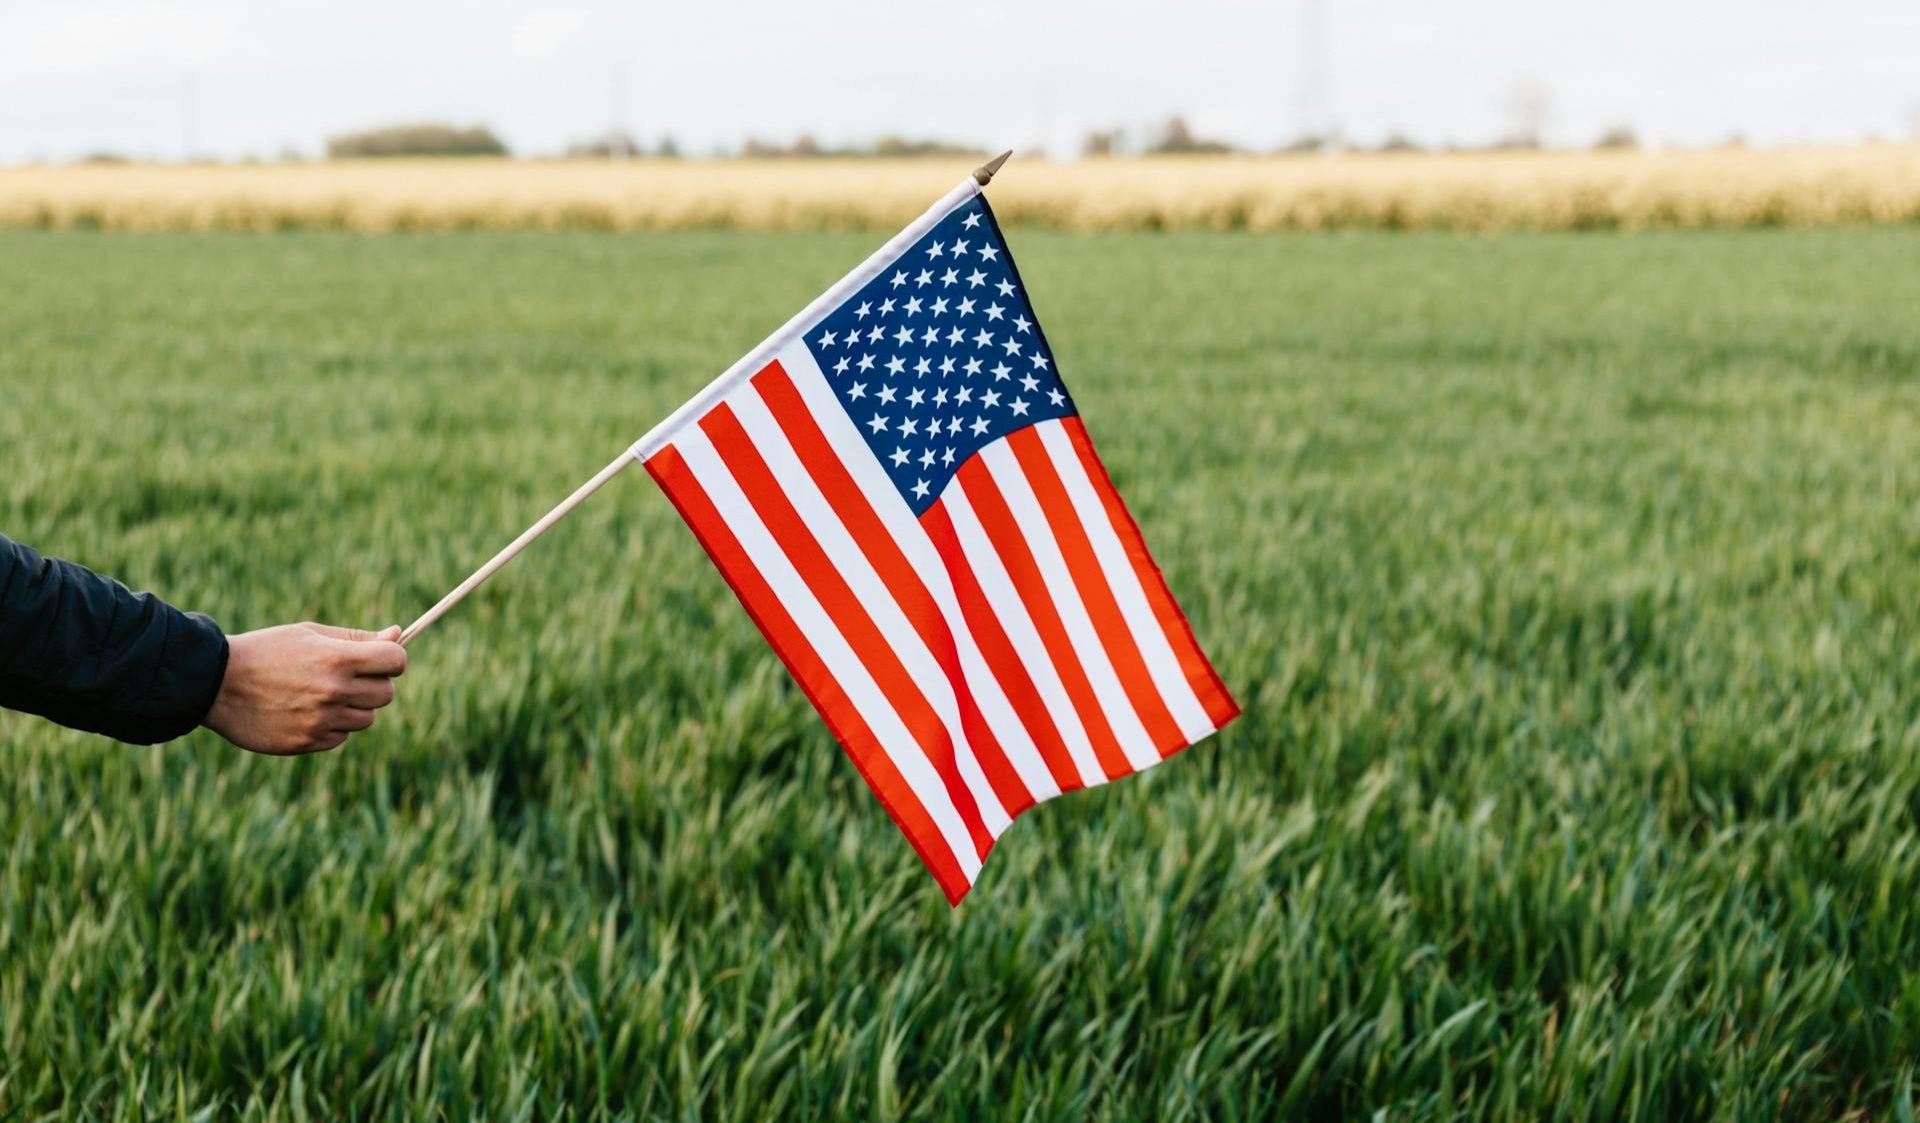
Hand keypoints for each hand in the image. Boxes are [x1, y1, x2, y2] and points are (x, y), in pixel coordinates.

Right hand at [203, 622, 407, 754]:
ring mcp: (321, 720)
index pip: (396, 661)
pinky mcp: (307, 742)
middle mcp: (334, 691)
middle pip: (386, 693)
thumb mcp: (310, 634)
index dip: (393, 659)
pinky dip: (332, 726)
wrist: (216, 683)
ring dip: (354, 707)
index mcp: (338, 658)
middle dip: (374, 684)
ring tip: (321, 694)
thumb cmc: (267, 651)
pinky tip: (305, 712)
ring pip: (367, 719)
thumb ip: (357, 638)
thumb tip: (399, 635)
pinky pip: (341, 737)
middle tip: (347, 677)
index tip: (380, 658)